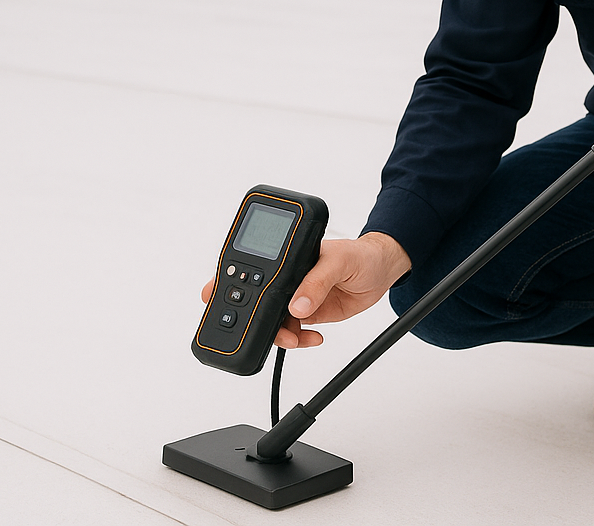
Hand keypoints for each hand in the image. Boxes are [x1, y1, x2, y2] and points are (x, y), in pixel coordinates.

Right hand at [199, 231, 411, 349]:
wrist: (382, 271)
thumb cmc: (360, 254)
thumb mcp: (339, 260)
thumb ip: (317, 282)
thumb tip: (297, 305)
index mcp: (286, 258)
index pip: (252, 267)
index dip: (227, 280)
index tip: (211, 294)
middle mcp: (287, 278)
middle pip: (255, 298)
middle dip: (247, 316)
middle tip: (252, 329)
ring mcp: (296, 297)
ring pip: (272, 320)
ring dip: (278, 333)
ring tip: (294, 337)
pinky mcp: (308, 314)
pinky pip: (293, 332)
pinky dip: (298, 340)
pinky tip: (313, 337)